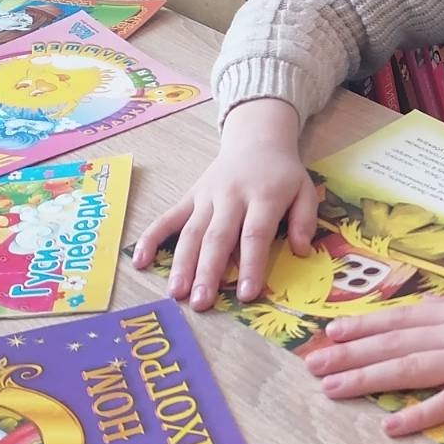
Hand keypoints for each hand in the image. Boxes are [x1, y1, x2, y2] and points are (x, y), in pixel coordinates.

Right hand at [132, 98, 314, 309]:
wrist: (256, 140)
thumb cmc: (282, 174)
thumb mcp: (305, 190)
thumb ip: (305, 220)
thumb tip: (301, 251)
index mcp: (262, 197)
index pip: (254, 234)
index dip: (249, 265)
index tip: (246, 294)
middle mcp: (230, 197)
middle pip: (216, 237)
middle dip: (208, 272)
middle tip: (200, 303)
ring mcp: (206, 197)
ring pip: (191, 232)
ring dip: (181, 263)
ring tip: (175, 293)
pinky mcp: (189, 197)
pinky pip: (168, 217)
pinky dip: (151, 237)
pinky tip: (139, 260)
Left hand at [305, 274, 443, 433]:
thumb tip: (438, 312)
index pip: (400, 318)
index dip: (362, 327)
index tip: (328, 332)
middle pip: (393, 343)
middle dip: (349, 353)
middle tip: (310, 364)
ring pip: (409, 368)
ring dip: (366, 378)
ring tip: (330, 387)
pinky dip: (418, 414)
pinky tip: (390, 425)